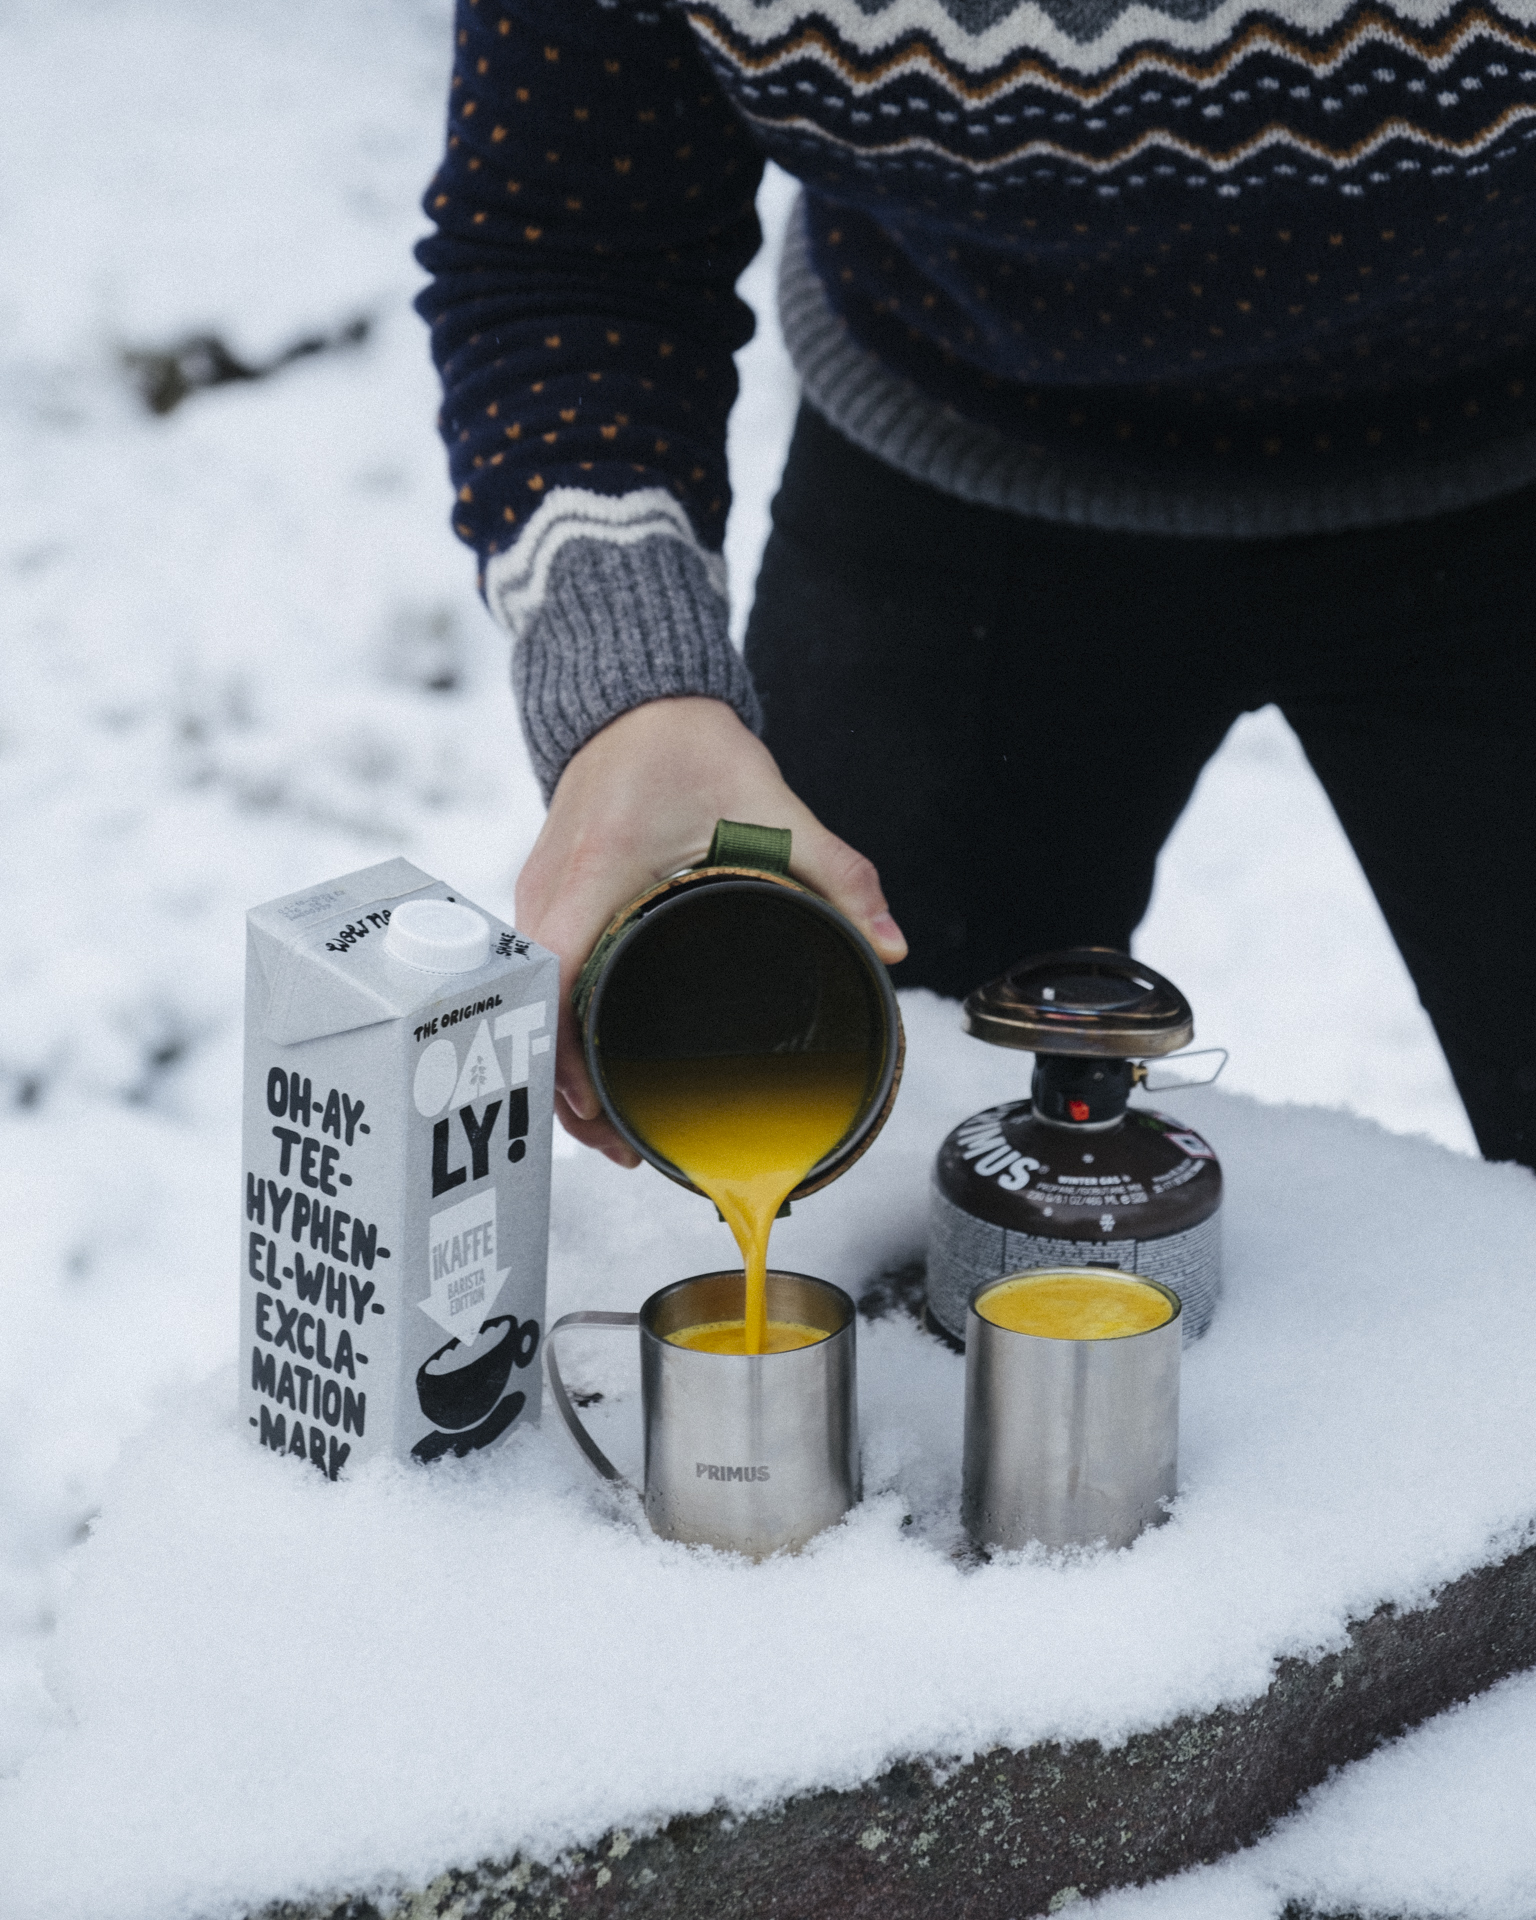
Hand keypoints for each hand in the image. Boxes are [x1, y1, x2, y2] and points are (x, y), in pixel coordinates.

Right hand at [514, 696, 907, 1163]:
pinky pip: (535, 982)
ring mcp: (536, 898)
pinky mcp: (542, 902)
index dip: (568, 1051)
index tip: (604, 1105)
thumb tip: (890, 946)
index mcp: (597, 872)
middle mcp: (549, 892)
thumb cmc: (691, 749)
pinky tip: (592, 1067)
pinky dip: (555, 1030)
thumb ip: (838, 875)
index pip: (555, 980)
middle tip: (624, 1145)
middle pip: (532, 1014)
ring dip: (559, 1067)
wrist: (637, 705)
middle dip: (569, 1090)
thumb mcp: (774, 808)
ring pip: (526, 1005)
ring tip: (611, 1126)